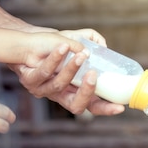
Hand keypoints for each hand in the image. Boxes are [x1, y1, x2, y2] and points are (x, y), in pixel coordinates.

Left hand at [10, 41, 124, 115]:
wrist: (27, 39)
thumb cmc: (53, 43)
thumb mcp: (75, 40)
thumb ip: (92, 40)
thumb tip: (104, 46)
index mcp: (74, 90)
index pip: (93, 105)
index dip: (106, 109)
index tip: (120, 107)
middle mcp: (60, 94)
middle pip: (77, 106)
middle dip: (87, 92)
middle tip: (94, 74)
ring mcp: (44, 89)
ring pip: (59, 86)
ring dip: (71, 69)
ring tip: (80, 53)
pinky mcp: (30, 81)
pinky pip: (44, 72)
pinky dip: (55, 59)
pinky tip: (62, 47)